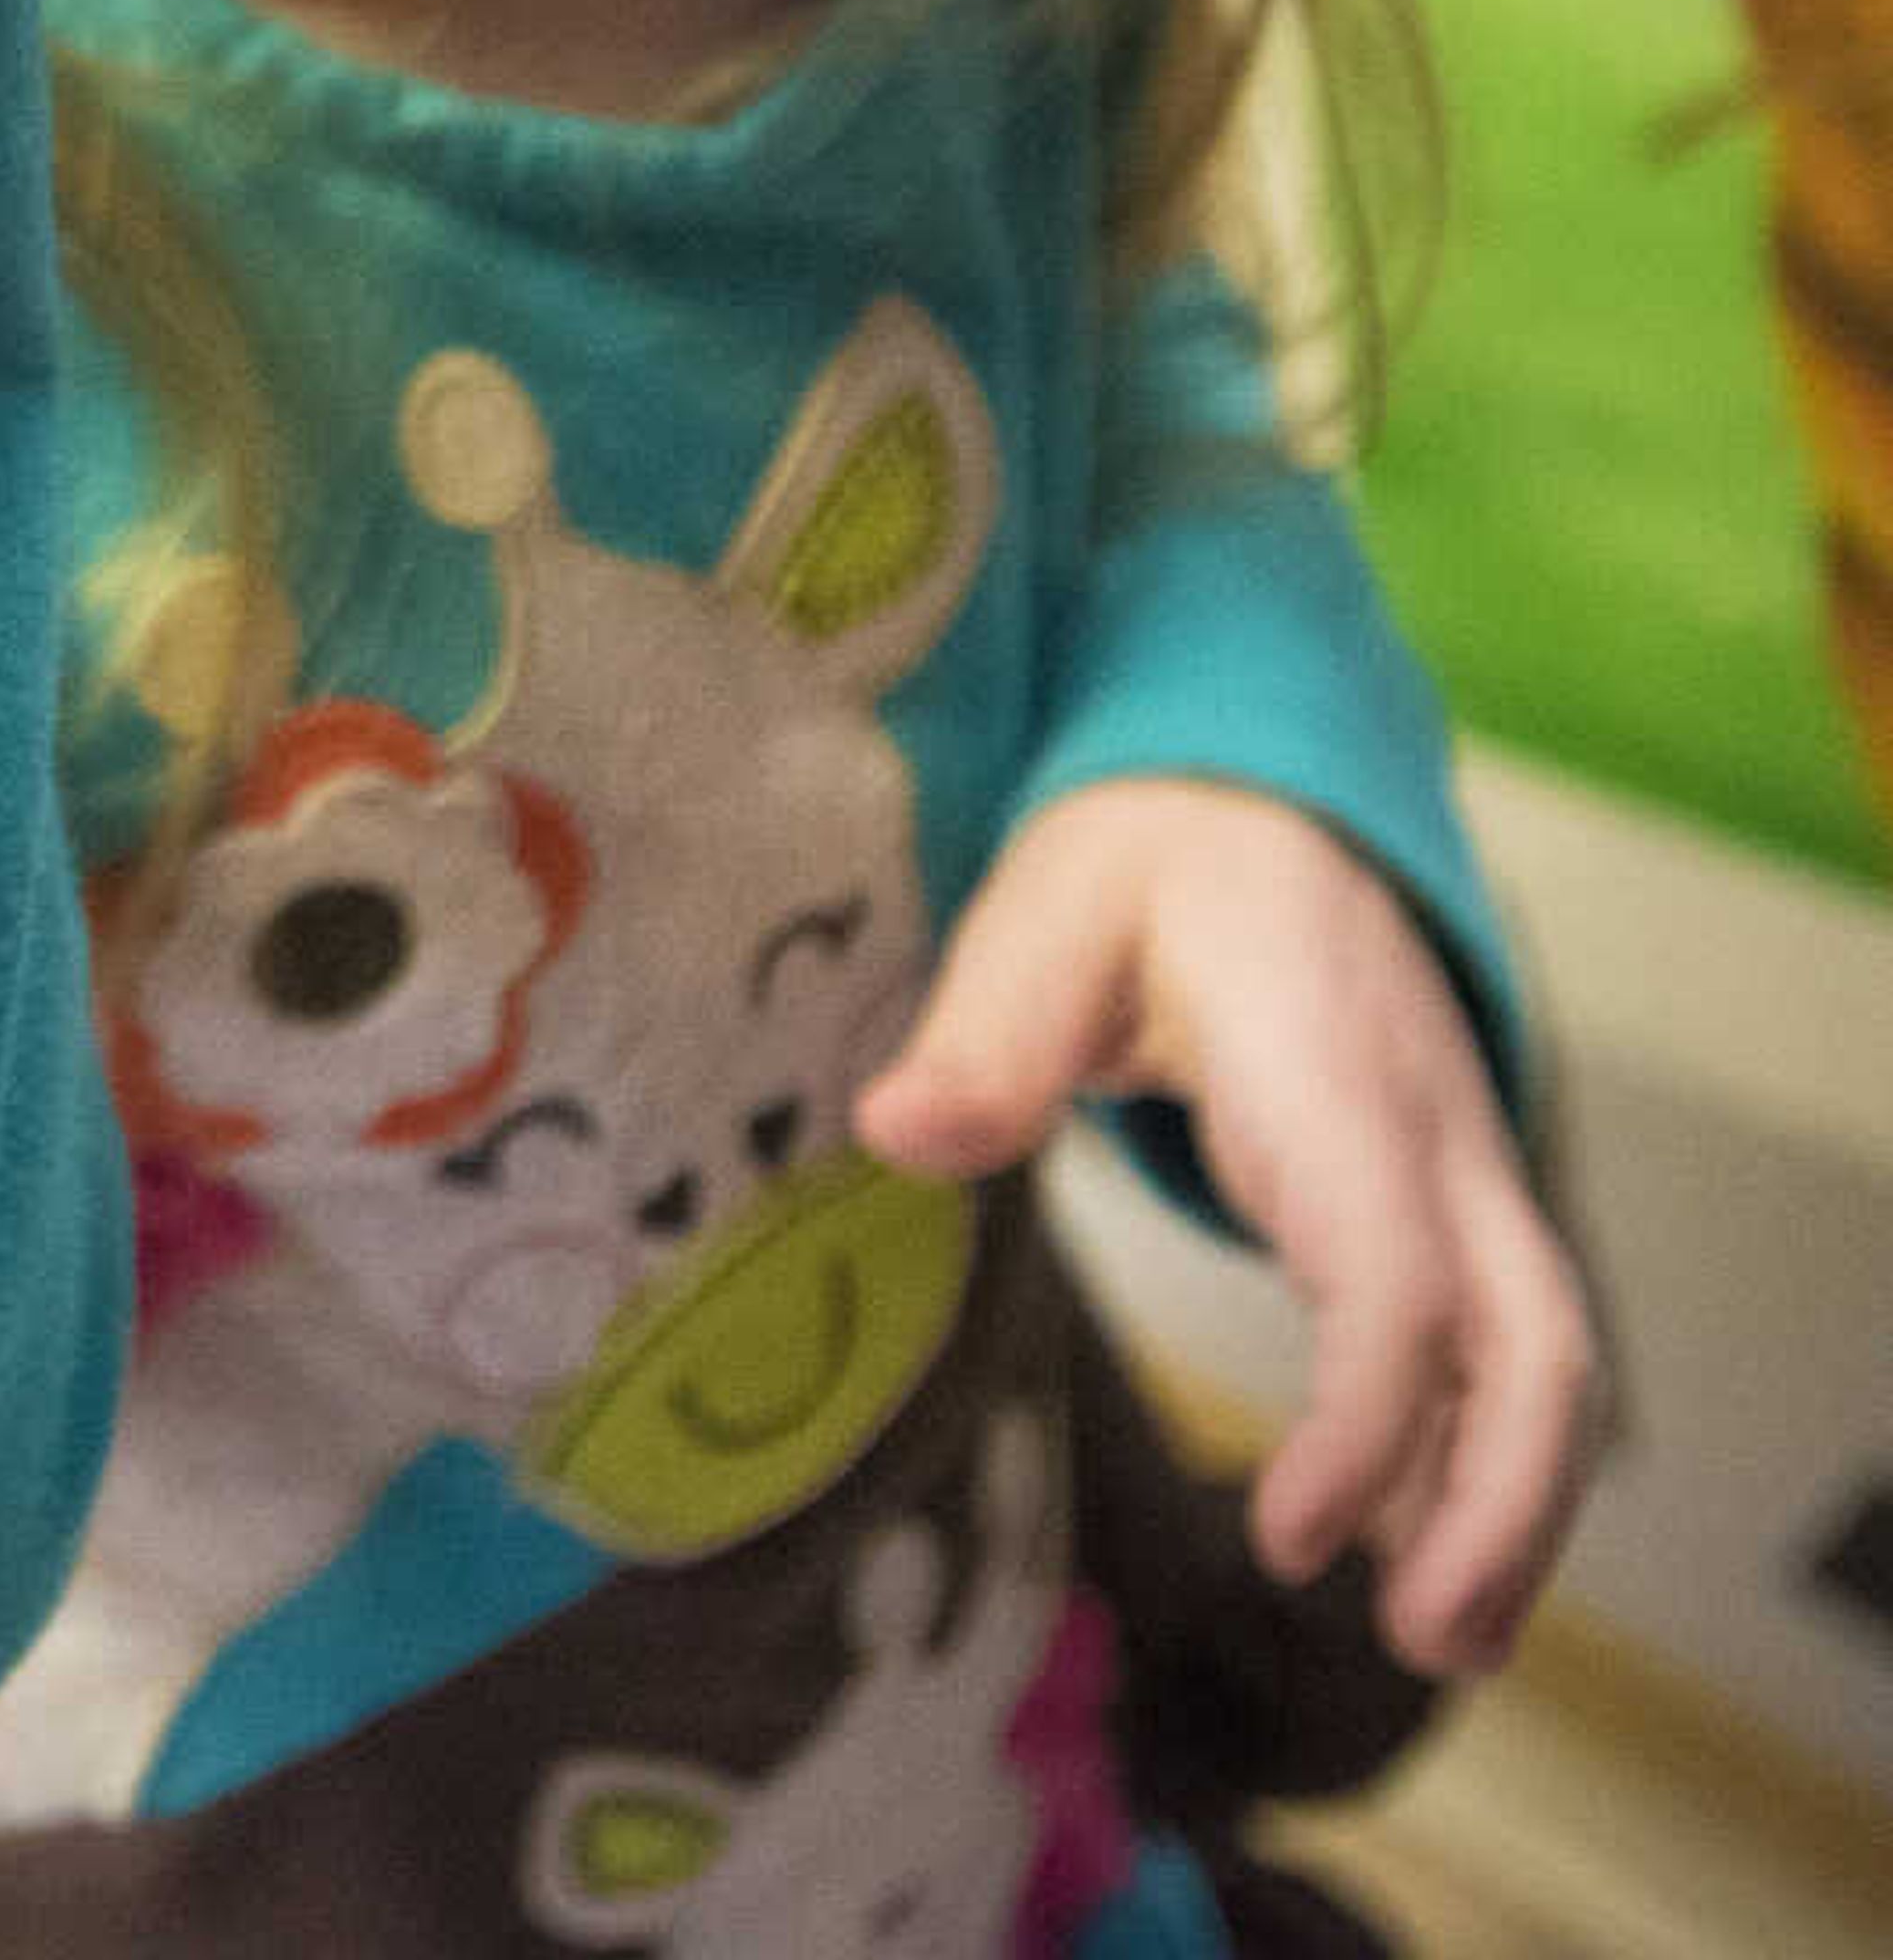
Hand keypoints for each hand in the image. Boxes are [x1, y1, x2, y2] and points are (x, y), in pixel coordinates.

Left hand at [850, 775, 1600, 1680]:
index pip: (1391, 1267)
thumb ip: (987, 1030)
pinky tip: (1419, 1544)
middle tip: (1417, 1638)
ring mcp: (1457, 1165)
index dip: (1367, 1416)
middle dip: (1502, 1501)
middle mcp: (1425, 1127)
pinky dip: (1485, 1451)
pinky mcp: (1448, 1198)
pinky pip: (1501, 1337)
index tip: (1289, 1537)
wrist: (1262, 797)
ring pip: (1542, 1349)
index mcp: (1325, 1067)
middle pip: (1530, 1335)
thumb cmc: (1148, 860)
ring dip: (1512, 1500)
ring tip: (1438, 1636)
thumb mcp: (1046, 909)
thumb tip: (894, 1135)